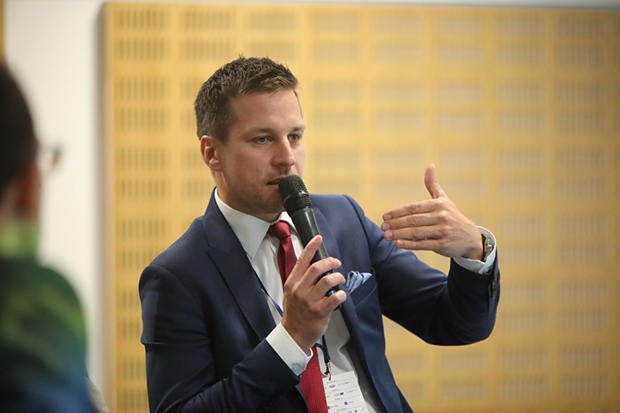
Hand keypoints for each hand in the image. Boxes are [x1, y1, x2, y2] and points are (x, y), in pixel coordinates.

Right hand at [281, 235, 346, 353]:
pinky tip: (341, 295)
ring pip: (328, 280)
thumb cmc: (295, 313)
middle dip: (330, 262)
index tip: (318, 238)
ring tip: (340, 280)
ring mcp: (309, 301)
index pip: (302, 260)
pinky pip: (335, 297)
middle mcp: (300, 290)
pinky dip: (341, 294)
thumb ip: (300, 280)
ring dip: (338, 277)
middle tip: (336, 263)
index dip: (311, 247)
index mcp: (292, 283)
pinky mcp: (320, 311)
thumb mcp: (291, 293)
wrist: (293, 334)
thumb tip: (315, 266)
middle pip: (317, 268)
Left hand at [381, 164, 482, 259]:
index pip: (414, 207)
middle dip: (396, 223)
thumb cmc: (452, 216)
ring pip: (416, 233)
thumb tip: (430, 165)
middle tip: (383, 226)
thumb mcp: (443, 199)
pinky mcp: (443, 245)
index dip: (397, 212)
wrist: (471, 237)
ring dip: (399, 234)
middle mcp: (442, 216)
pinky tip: (398, 243)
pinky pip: (423, 244)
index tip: (385, 216)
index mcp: (439, 204)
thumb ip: (433, 184)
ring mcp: (443, 231)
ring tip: (386, 235)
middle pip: (413, 220)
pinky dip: (410, 244)